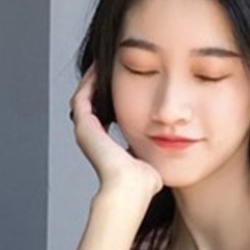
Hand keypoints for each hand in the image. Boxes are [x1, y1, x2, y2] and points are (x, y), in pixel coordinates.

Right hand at [70, 66, 162, 203]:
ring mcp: (86, 133)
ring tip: (102, 61)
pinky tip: (100, 67)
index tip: (122, 83)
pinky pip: (82, 97)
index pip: (103, 117)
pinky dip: (89, 81)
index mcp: (105, 147)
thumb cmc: (142, 183)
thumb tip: (167, 147)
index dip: (111, 99)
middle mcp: (92, 139)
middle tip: (110, 66)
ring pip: (84, 98)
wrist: (131, 188)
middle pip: (91, 105)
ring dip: (92, 80)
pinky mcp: (85, 127)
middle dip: (100, 85)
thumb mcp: (148, 161)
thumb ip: (152, 152)